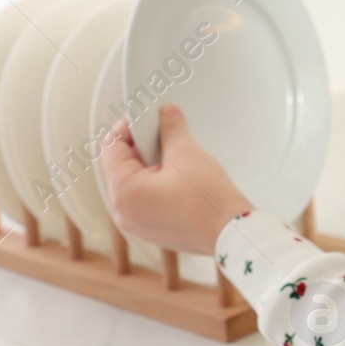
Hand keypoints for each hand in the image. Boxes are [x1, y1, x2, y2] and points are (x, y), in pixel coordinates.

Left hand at [100, 105, 251, 255]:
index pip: (112, 146)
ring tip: (177, 158)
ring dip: (152, 165)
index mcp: (123, 192)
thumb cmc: (208, 201)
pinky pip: (145, 199)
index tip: (146, 117)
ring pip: (135, 182)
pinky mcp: (152, 230)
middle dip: (143, 146)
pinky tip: (180, 178)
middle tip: (165, 134)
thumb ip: (170, 128)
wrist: (232, 231)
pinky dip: (157, 184)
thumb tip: (166, 114)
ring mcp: (137, 224)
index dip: (129, 126)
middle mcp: (123, 212)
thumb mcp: (186, 153)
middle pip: (122, 165)